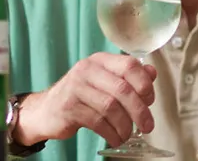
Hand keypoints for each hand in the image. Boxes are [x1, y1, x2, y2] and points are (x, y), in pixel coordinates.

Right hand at [13, 52, 157, 147]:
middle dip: (139, 110)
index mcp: (100, 60)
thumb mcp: (104, 82)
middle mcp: (87, 69)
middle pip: (122, 89)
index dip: (144, 83)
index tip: (150, 100)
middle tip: (147, 125)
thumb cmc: (80, 96)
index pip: (130, 65)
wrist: (45, 110)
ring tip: (127, 134)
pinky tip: (115, 138)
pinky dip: (111, 133)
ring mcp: (76, 88)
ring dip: (125, 125)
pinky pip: (97, 122)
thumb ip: (128, 77)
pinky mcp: (68, 108)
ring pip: (111, 107)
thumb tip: (152, 74)